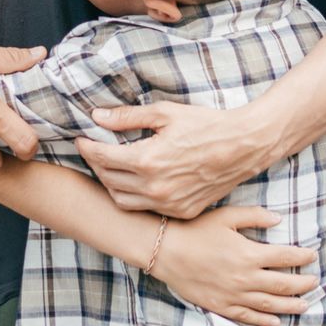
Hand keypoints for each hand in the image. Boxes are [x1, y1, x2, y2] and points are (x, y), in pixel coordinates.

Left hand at [77, 101, 274, 218]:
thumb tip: (97, 116)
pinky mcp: (182, 211)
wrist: (244, 146)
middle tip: (94, 151)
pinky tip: (137, 181)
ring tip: (112, 167)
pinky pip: (147, 209)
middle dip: (96, 164)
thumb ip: (128, 117)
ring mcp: (169, 203)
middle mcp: (155, 188)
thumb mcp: (165, 113)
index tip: (81, 138)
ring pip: (123, 201)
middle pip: (109, 180)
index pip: (102, 157)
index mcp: (147, 160)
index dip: (87, 147)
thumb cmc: (206, 124)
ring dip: (112, 184)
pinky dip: (135, 197)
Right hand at [152, 206, 317, 325]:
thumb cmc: (196, 230)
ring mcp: (234, 295)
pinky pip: (248, 317)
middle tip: (314, 282)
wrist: (166, 252)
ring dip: (290, 305)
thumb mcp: (226, 217)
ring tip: (304, 305)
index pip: (285, 257)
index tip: (312, 255)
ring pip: (270, 304)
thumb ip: (255, 216)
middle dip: (303, 284)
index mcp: (249, 253)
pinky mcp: (222, 306)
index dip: (302, 256)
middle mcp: (246, 277)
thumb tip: (278, 219)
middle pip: (283, 284)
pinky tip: (275, 322)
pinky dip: (264, 321)